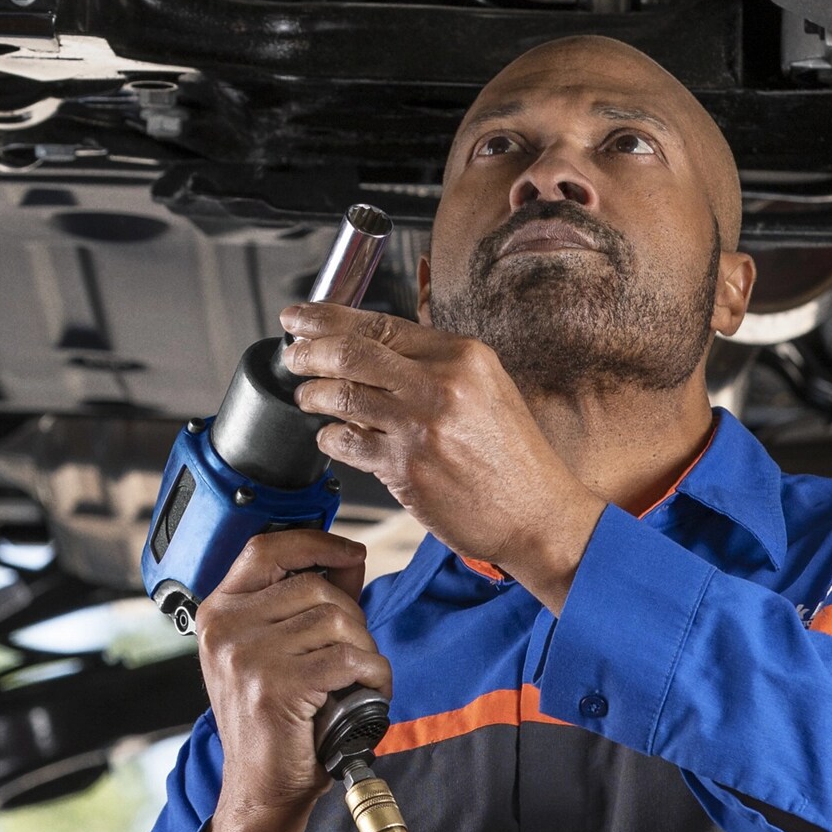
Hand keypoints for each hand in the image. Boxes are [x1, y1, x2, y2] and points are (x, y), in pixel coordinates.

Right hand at [192, 528, 391, 831]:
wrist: (263, 786)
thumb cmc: (277, 720)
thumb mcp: (278, 650)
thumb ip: (307, 601)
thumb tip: (349, 556)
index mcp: (220, 612)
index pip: (267, 548)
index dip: (314, 542)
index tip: (349, 552)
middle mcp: (224, 628)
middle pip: (316, 587)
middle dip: (353, 619)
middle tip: (354, 656)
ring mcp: (245, 657)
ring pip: (336, 620)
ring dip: (364, 649)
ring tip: (357, 678)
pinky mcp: (274, 686)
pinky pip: (347, 659)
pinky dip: (372, 675)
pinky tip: (366, 694)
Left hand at [280, 303, 604, 610]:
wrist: (540, 514)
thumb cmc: (515, 459)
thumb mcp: (488, 390)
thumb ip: (436, 366)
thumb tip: (372, 350)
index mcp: (462, 356)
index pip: (378, 324)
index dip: (326, 318)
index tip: (300, 318)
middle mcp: (441, 384)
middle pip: (350, 351)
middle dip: (307, 351)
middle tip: (292, 356)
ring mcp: (421, 426)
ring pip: (340, 395)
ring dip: (312, 395)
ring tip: (308, 398)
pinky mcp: (407, 469)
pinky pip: (347, 443)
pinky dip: (330, 438)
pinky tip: (334, 439)